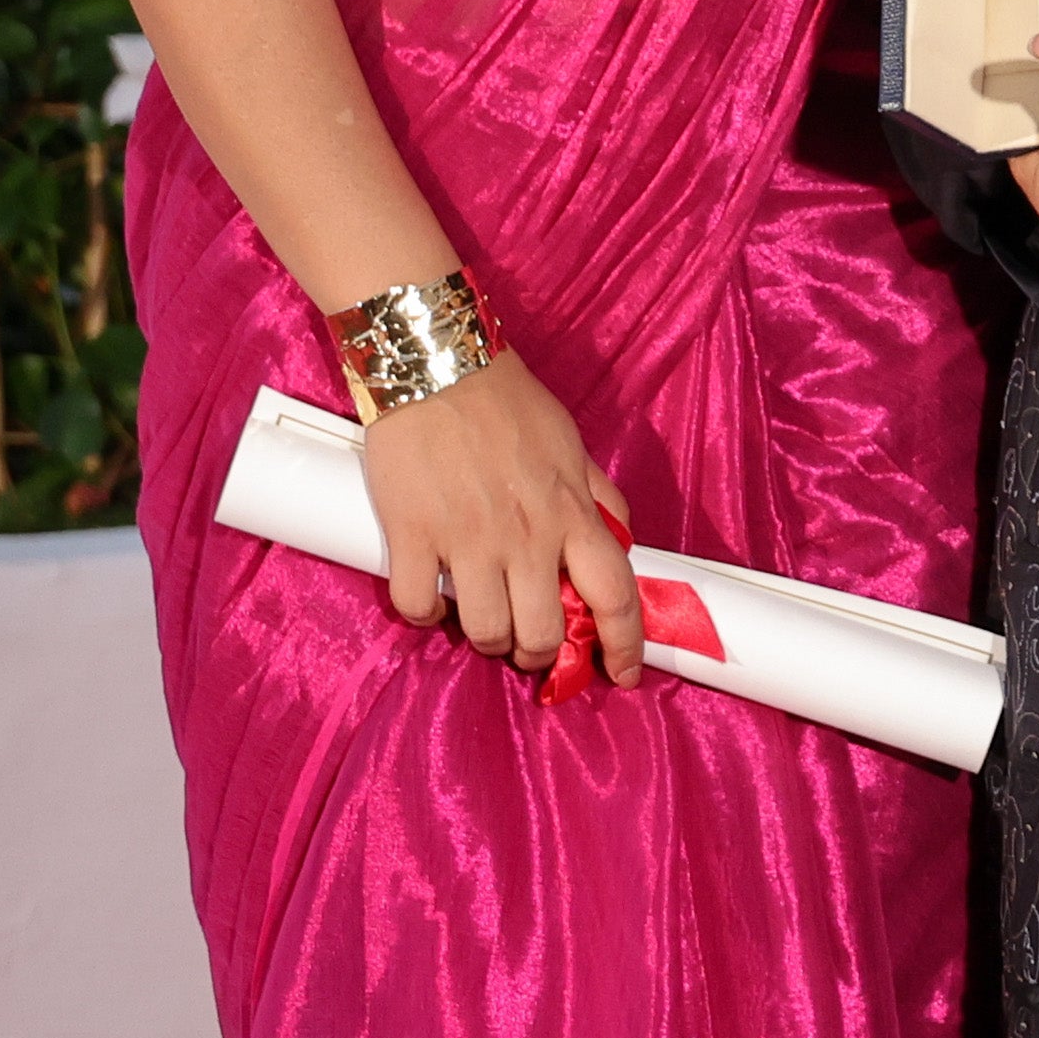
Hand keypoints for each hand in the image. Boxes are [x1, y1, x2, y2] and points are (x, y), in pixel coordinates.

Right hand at [357, 348, 640, 681]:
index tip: (623, 674)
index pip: (616, 595)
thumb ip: (599, 495)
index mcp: (572, 512)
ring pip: (485, 632)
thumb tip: (622, 536)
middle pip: (543, 633)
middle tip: (528, 641)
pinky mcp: (413, 535)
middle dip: (538, 651)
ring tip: (480, 615)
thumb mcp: (572, 444)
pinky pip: (419, 608)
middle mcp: (528, 535)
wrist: (437, 363)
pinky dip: (425, 615)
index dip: (625, 646)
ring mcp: (469, 539)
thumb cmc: (507, 402)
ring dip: (485, 637)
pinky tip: (431, 597)